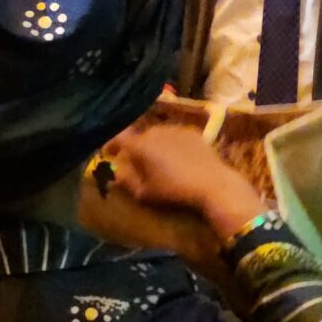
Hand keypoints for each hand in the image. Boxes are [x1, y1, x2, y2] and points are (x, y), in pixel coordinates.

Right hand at [101, 125, 263, 241]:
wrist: (212, 184)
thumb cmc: (174, 191)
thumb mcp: (145, 193)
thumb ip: (127, 182)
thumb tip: (115, 175)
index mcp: (140, 145)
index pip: (118, 138)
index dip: (111, 144)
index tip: (109, 153)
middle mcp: (155, 131)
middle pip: (139, 137)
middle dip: (136, 148)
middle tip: (139, 163)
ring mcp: (175, 129)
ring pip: (158, 135)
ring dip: (155, 145)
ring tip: (160, 161)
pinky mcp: (192, 131)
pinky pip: (175, 136)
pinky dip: (172, 144)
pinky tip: (179, 158)